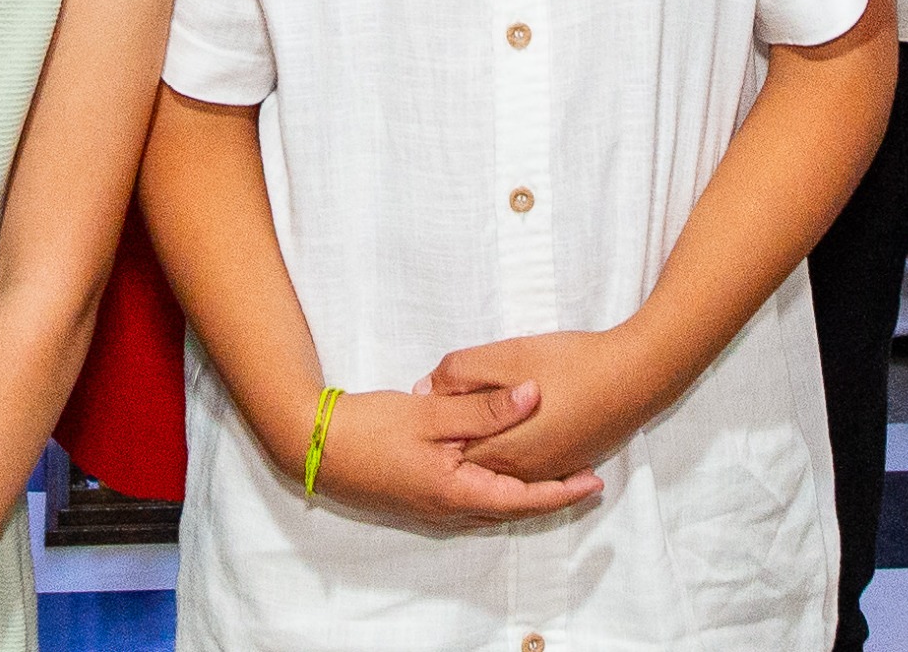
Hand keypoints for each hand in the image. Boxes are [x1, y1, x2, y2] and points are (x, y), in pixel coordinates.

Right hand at [307, 383, 603, 524]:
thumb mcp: (430, 413)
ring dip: (524, 494)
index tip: (595, 482)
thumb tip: (534, 396)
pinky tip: (501, 471)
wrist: (312, 446)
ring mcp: (432, 508)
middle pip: (512, 509)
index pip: (524, 500)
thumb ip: (484, 408)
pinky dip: (497, 489)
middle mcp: (450, 510)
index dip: (562, 492)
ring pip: (492, 507)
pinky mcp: (419, 499)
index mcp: (457, 492)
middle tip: (585, 478)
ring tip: (554, 474)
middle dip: (550, 495)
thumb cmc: (370, 429)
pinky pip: (472, 501)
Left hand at [429, 330, 653, 483]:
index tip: (419, 412)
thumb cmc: (570, 363)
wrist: (635, 376)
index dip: (431, 432)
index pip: (449, 453)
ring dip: (481, 452)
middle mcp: (521, 473)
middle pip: (472, 466)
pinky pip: (527, 472)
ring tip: (467, 424)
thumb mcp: (506, 356)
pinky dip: (509, 458)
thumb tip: (424, 390)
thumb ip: (459, 374)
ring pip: (500, 472)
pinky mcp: (567, 465)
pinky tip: (506, 434)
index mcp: (500, 450)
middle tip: (435, 417)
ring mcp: (547, 472)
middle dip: (452, 445)